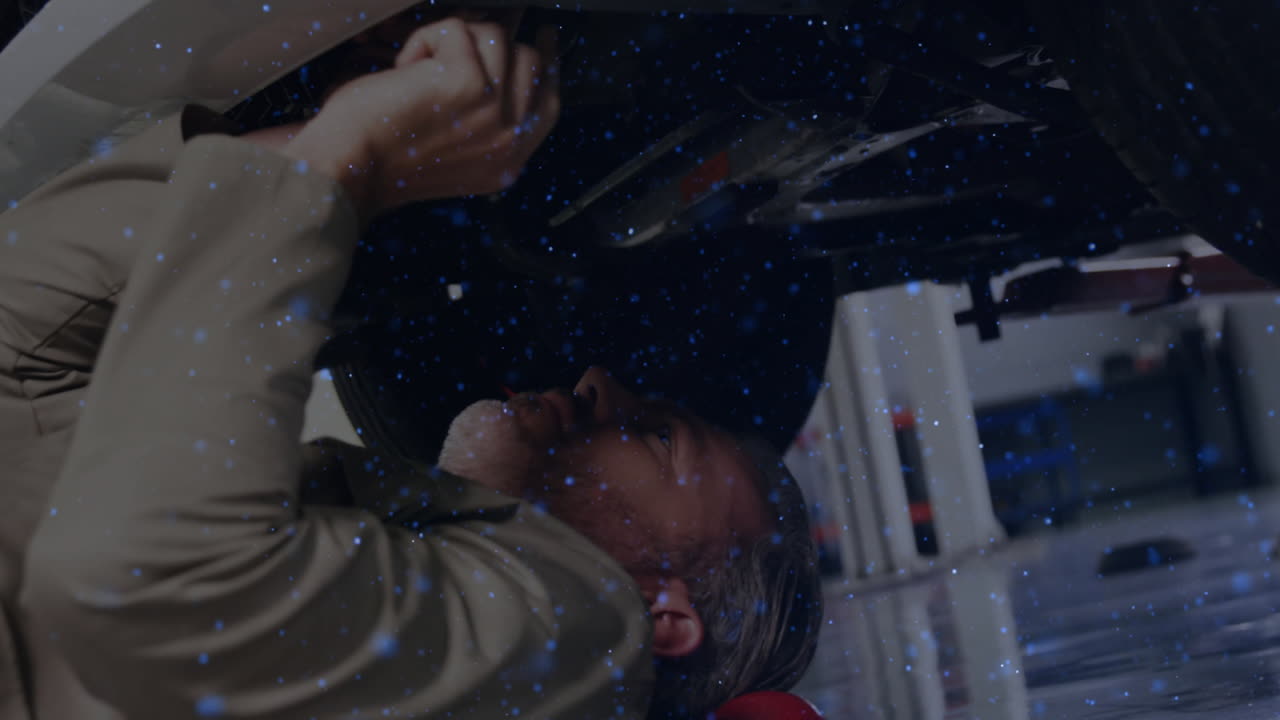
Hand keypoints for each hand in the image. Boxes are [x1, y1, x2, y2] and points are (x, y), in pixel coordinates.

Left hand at [280, 18, 559, 221]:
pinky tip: (402, 70)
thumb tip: (506, 70)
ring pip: (496, 38)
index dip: (548, 66)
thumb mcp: (456, 158)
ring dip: (451, 41)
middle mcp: (508, 139)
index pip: (548, 104)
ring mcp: (493, 110)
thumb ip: (489, 127)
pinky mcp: (467, 81)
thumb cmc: (383, 160)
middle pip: (530, 64)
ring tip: (417, 69)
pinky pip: (455, 30)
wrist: (349, 170)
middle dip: (491, 45)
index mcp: (507, 161)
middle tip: (460, 42)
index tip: (546, 39)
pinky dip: (422, 41)